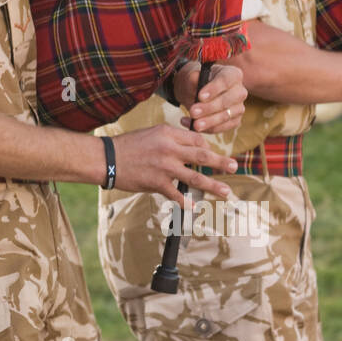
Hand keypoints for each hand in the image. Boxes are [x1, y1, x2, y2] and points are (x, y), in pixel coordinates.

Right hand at [111, 125, 237, 207]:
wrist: (107, 158)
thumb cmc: (127, 145)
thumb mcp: (151, 133)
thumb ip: (170, 138)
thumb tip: (187, 148)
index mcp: (168, 133)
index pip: (196, 139)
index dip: (206, 146)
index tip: (210, 154)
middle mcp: (169, 148)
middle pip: (202, 155)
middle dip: (220, 161)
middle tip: (234, 166)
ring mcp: (165, 167)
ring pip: (195, 176)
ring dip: (213, 185)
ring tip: (226, 191)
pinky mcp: (157, 183)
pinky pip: (177, 194)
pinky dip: (186, 202)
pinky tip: (194, 207)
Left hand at [172, 63, 247, 133]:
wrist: (194, 93)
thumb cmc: (195, 81)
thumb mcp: (191, 76)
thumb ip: (192, 78)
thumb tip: (195, 80)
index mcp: (232, 74)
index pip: (226, 80)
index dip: (214, 89)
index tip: (200, 96)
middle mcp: (240, 90)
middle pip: (228, 100)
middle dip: (210, 108)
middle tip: (193, 112)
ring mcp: (239, 107)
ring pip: (226, 116)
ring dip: (209, 121)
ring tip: (194, 124)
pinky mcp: (234, 120)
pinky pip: (223, 127)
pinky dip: (208, 128)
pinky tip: (192, 126)